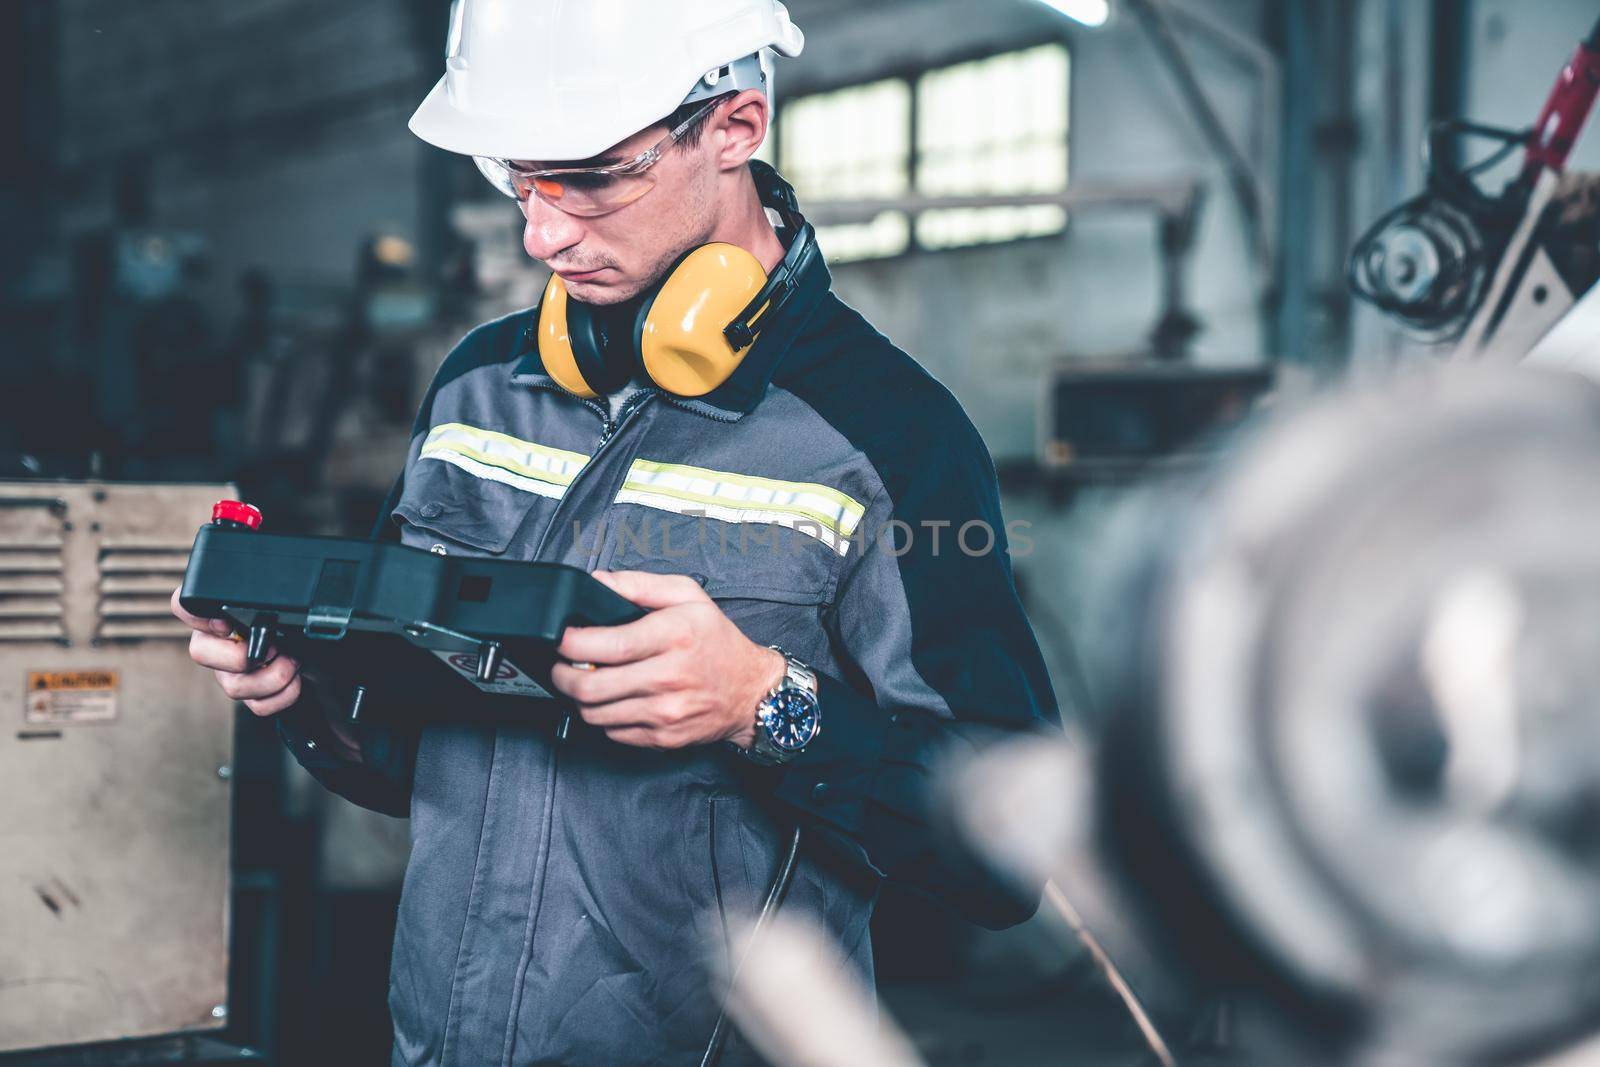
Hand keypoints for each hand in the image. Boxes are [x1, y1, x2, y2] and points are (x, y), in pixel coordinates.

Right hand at [170, 587, 303, 716]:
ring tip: (293, 662)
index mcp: (221, 612)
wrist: (324, 654)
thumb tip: (270, 606)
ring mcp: (230, 672)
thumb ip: (271, 600)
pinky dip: (284, 695)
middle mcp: (218, 642)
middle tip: (274, 646)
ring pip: (233, 686)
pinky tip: (295, 680)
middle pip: (200, 653)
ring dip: (273, 677)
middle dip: (241, 656)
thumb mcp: (287, 605)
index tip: (225, 623)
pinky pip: (256, 705)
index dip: (195, 616)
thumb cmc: (300, 623)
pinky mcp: (250, 695)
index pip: (185, 605)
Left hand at [551, 571, 785, 750]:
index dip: (571, 643)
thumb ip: (639, 584)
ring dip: (579, 699)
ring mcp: (665, 711)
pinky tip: (612, 701)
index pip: (608, 645)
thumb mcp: (687, 597)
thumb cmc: (718, 643)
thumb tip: (598, 582)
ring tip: (585, 681)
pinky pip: (612, 733)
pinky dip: (603, 717)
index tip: (560, 638)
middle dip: (562, 675)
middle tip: (562, 665)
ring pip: (595, 713)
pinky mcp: (662, 737)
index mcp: (674, 636)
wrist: (751, 692)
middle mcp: (669, 676)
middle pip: (591, 685)